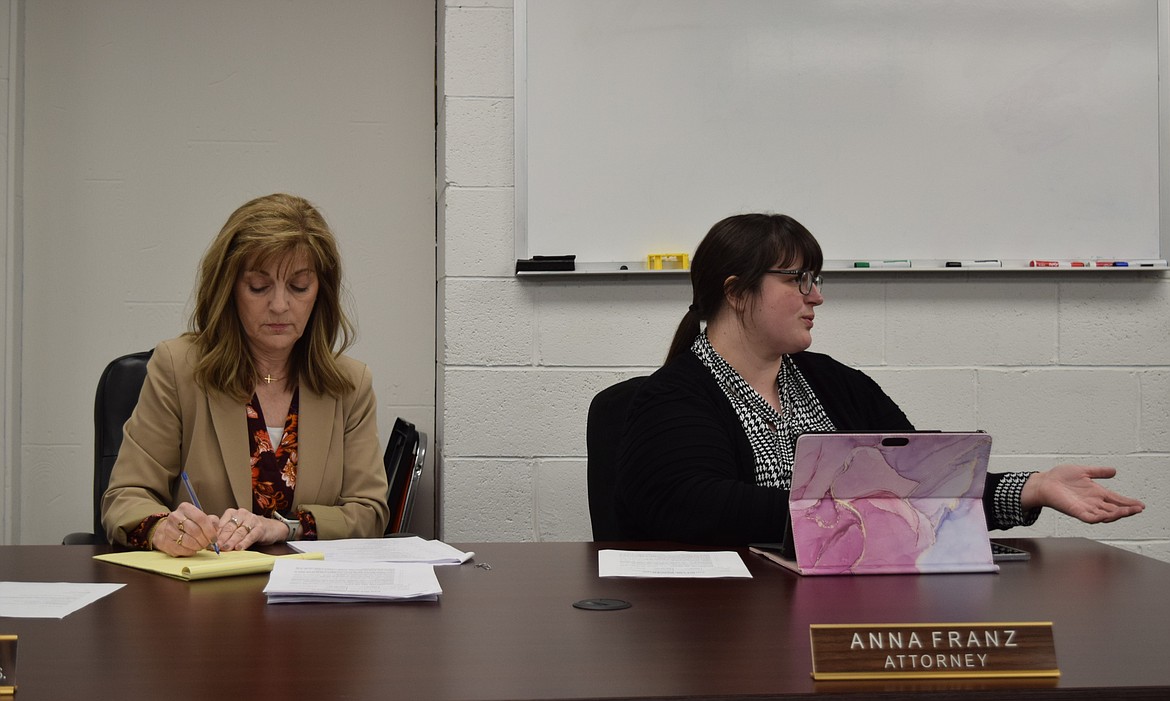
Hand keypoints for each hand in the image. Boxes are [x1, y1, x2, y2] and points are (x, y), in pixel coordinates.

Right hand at [151, 502, 217, 556]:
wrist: (169, 529)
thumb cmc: (189, 523)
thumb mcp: (201, 518)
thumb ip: (212, 521)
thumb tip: (216, 529)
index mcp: (185, 508)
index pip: (201, 518)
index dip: (210, 530)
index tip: (214, 538)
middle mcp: (175, 516)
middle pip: (194, 530)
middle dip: (204, 540)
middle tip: (208, 544)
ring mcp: (168, 528)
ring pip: (187, 540)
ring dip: (197, 546)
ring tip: (200, 546)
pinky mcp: (164, 541)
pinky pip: (180, 548)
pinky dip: (189, 551)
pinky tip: (193, 549)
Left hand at [214, 509, 281, 550]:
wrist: (271, 528)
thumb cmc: (249, 528)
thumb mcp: (235, 528)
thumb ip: (224, 533)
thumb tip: (210, 543)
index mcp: (232, 513)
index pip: (221, 524)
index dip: (214, 534)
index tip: (209, 543)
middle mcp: (242, 514)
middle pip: (229, 527)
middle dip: (222, 538)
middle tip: (216, 546)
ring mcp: (252, 520)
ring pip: (239, 532)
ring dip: (232, 541)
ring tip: (226, 548)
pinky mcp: (260, 527)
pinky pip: (251, 535)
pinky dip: (245, 542)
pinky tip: (240, 547)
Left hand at [1020, 465, 1145, 523]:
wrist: (1044, 482)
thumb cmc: (1060, 477)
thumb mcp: (1084, 471)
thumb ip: (1099, 472)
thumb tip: (1114, 471)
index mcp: (1096, 493)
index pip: (1116, 499)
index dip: (1128, 502)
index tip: (1141, 504)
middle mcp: (1093, 502)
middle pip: (1114, 509)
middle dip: (1127, 510)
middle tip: (1139, 509)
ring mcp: (1085, 508)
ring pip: (1106, 515)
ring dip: (1118, 514)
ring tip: (1129, 511)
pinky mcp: (1076, 512)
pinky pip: (1090, 518)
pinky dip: (1100, 517)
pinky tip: (1108, 515)